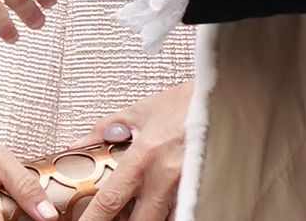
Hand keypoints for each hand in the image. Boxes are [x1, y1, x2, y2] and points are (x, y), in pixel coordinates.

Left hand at [80, 82, 192, 220]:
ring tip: (138, 209)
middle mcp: (166, 175)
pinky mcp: (204, 189)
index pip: (111, 199)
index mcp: (144, 154)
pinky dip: (171, 213)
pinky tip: (162, 206)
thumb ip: (105, 130)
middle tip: (113, 220)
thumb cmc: (186, 103)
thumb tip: (78, 146)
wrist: (227, 96)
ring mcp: (188, 186)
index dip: (94, 218)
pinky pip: (184, 211)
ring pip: (163, 220)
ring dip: (149, 217)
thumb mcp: (141, 111)